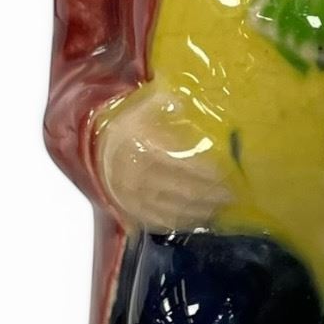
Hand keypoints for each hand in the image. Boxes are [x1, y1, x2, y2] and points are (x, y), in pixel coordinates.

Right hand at [96, 89, 234, 231]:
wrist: (91, 145)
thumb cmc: (123, 124)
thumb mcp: (141, 106)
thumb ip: (162, 103)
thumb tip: (181, 102)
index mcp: (145, 151)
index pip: (185, 166)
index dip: (210, 174)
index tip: (229, 175)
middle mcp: (139, 177)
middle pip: (184, 191)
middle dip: (211, 195)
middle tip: (232, 196)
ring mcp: (133, 197)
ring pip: (174, 209)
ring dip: (200, 210)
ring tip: (220, 208)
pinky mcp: (129, 209)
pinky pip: (159, 221)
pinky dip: (181, 222)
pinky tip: (197, 219)